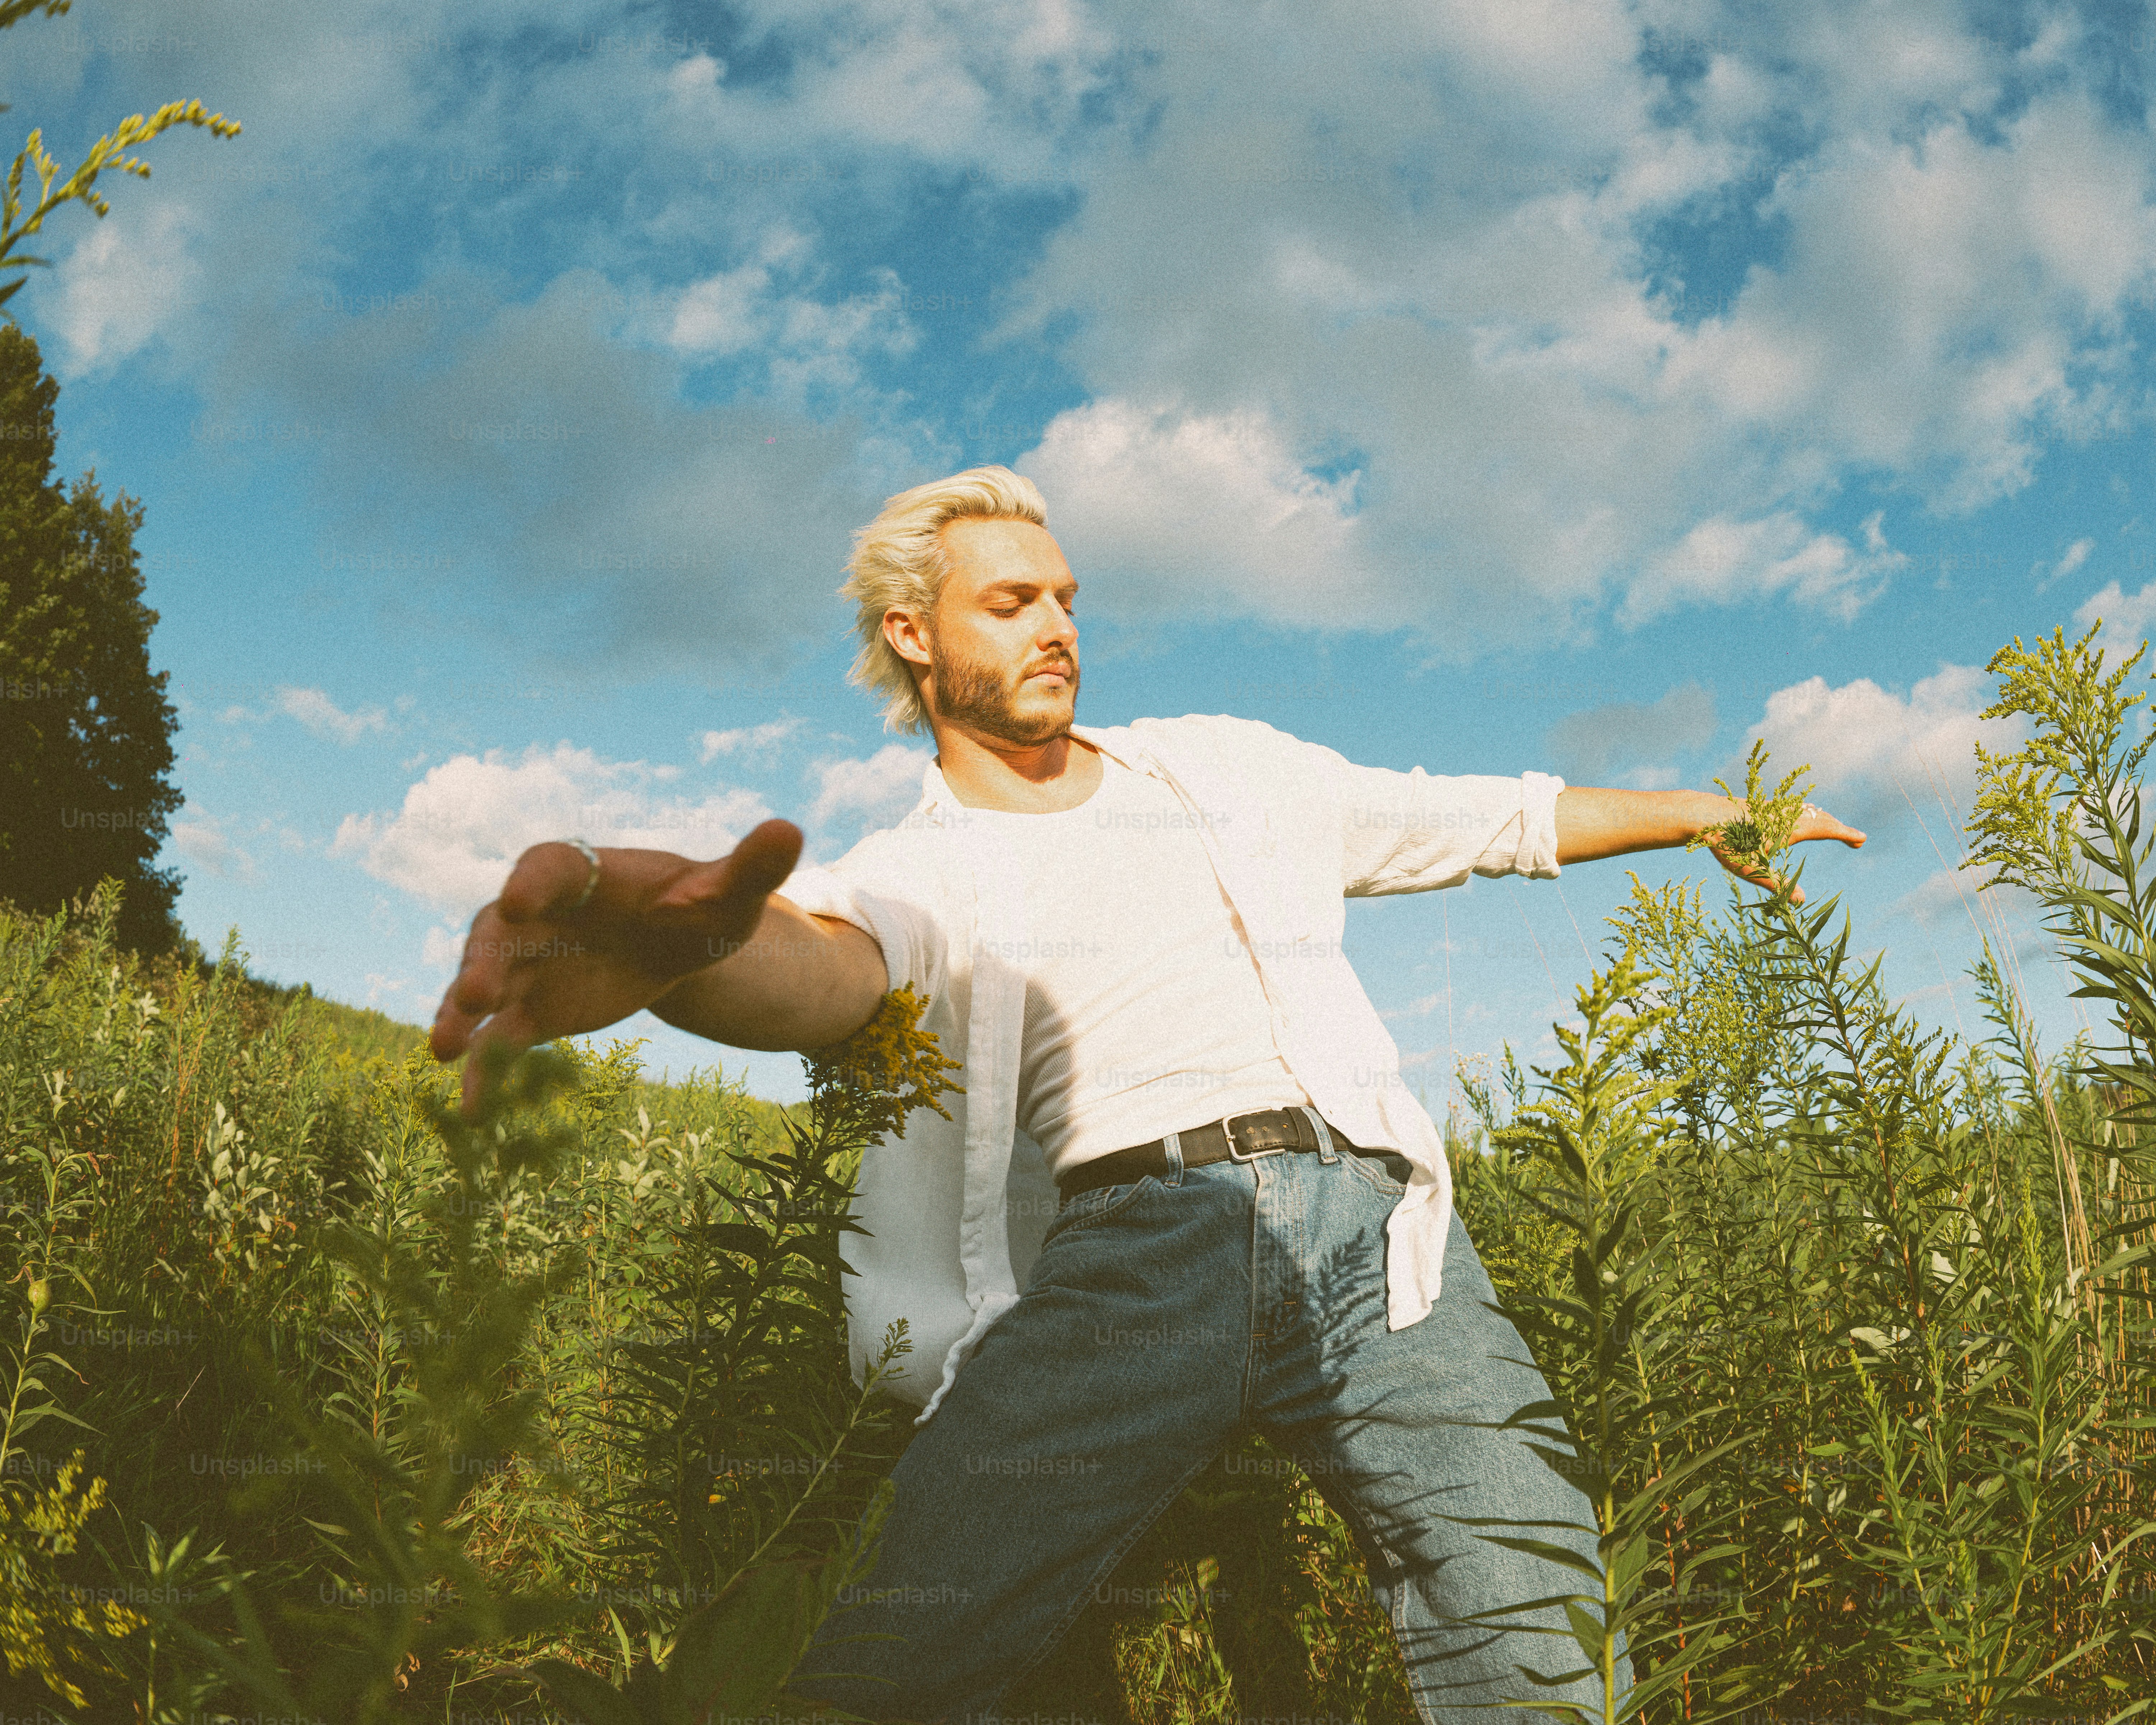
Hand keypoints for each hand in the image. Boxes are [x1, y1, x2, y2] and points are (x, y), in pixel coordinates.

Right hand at [429, 819, 803, 1113]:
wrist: (676, 944)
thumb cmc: (698, 907)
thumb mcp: (729, 893)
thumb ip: (750, 867)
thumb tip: (791, 829)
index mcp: (584, 873)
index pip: (549, 868)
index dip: (533, 882)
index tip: (520, 900)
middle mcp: (539, 916)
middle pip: (497, 931)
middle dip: (482, 960)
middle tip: (474, 992)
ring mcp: (528, 965)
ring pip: (482, 984)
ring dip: (460, 1013)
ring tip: (445, 1047)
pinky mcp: (531, 1011)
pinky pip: (500, 1039)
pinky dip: (485, 1073)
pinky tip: (475, 1112)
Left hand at [1705, 801, 1865, 905]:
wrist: (1701, 815)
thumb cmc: (1729, 844)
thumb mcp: (1754, 870)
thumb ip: (1779, 886)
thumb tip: (1801, 902)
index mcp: (1792, 828)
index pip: (1828, 829)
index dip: (1846, 834)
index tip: (1862, 839)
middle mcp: (1787, 813)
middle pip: (1821, 818)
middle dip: (1838, 828)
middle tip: (1854, 838)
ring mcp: (1773, 806)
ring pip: (1805, 810)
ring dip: (1821, 818)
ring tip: (1830, 825)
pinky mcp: (1759, 804)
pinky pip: (1789, 807)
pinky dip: (1802, 812)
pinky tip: (1795, 816)